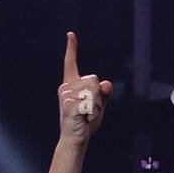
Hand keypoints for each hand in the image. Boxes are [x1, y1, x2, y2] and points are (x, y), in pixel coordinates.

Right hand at [58, 31, 113, 147]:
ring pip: (94, 89)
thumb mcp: (98, 105)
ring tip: (87, 113)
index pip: (71, 63)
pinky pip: (92, 100)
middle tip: (90, 109)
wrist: (75, 138)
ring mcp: (67, 95)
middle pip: (93, 79)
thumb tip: (106, 83)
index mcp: (70, 84)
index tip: (71, 34)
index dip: (71, 48)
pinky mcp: (70, 103)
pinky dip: (94, 109)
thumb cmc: (85, 122)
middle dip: (98, 94)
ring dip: (97, 103)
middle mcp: (66, 87)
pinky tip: (85, 117)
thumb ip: (103, 93)